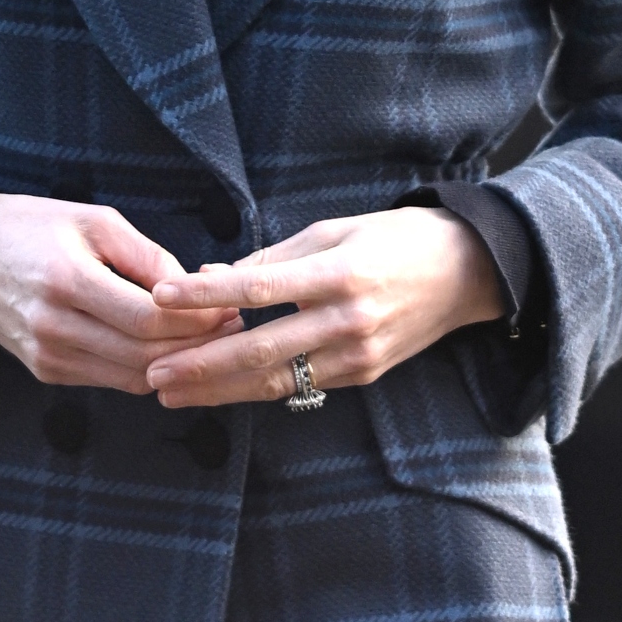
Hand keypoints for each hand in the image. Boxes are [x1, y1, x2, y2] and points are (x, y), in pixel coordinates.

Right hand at [0, 194, 235, 392]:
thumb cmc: (34, 226)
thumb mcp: (94, 221)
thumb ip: (148, 257)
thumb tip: (195, 292)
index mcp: (67, 279)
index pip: (148, 318)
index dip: (196, 321)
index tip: (229, 309)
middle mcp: (54, 326)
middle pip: (146, 354)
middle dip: (197, 346)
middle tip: (231, 327)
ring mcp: (48, 355)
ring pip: (133, 377)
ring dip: (177, 364)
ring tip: (208, 341)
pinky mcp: (46, 371)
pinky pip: (111, 380)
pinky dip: (146, 369)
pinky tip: (169, 350)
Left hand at [141, 207, 503, 407]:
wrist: (467, 273)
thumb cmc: (395, 240)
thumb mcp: (335, 230)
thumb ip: (272, 256)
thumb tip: (209, 276)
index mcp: (340, 272)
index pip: (260, 287)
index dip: (207, 295)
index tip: (161, 297)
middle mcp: (349, 319)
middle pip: (262, 350)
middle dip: (202, 365)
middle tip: (153, 373)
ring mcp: (358, 354)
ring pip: (276, 380)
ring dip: (219, 389)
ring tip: (172, 391)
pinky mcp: (364, 375)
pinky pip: (299, 385)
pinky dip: (256, 388)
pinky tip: (218, 389)